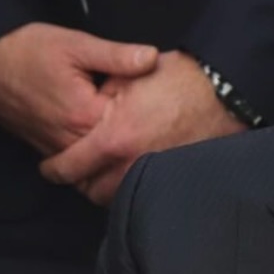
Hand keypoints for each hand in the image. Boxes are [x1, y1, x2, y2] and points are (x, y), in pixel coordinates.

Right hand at [0, 22, 157, 155]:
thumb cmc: (26, 49)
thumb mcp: (76, 44)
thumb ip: (117, 56)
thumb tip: (153, 58)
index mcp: (84, 117)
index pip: (131, 126)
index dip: (147, 110)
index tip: (154, 96)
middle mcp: (70, 141)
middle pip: (116, 151)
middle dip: (133, 135)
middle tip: (148, 116)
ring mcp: (55, 148)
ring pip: (96, 161)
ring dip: (113, 148)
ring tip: (129, 128)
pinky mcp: (44, 148)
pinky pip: (76, 161)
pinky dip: (92, 152)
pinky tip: (101, 134)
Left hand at [39, 50, 245, 204]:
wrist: (224, 91)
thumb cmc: (179, 78)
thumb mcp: (130, 76)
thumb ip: (99, 96)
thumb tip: (82, 115)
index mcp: (114, 138)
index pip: (69, 166)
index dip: (53, 168)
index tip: (48, 166)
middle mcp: (132, 163)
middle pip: (90, 191)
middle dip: (79, 182)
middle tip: (74, 169)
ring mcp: (155, 174)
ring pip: (115, 198)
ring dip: (104, 188)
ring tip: (99, 172)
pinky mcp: (173, 178)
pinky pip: (143, 193)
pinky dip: (129, 188)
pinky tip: (128, 172)